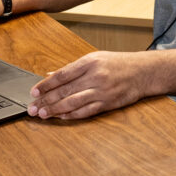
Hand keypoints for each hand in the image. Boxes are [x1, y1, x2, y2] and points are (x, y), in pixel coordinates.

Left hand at [28, 51, 154, 119]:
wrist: (143, 71)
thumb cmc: (118, 63)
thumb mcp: (95, 58)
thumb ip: (72, 68)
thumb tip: (51, 75)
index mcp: (89, 62)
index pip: (62, 75)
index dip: (46, 85)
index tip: (34, 92)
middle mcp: (94, 76)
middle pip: (64, 90)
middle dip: (45, 100)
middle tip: (32, 107)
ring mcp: (101, 91)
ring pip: (73, 103)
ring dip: (55, 110)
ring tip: (42, 114)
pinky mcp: (107, 103)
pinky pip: (86, 111)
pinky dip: (71, 115)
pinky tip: (61, 117)